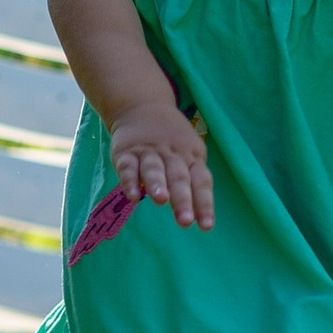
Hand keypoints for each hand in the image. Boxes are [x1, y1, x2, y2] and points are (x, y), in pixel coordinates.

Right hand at [109, 99, 215, 229]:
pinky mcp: (126, 152)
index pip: (201, 181)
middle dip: (182, 199)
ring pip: (154, 169)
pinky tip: (132, 196)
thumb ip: (190, 181)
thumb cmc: (172, 141)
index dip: (204, 203)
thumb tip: (196, 215)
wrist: (142, 106)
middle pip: (179, 177)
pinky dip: (129, 181)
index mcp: (192, 157)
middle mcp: (172, 155)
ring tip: (161, 200)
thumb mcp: (189, 154)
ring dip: (157, 184)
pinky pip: (128, 167)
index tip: (206, 226)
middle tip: (185, 221)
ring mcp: (148, 152)